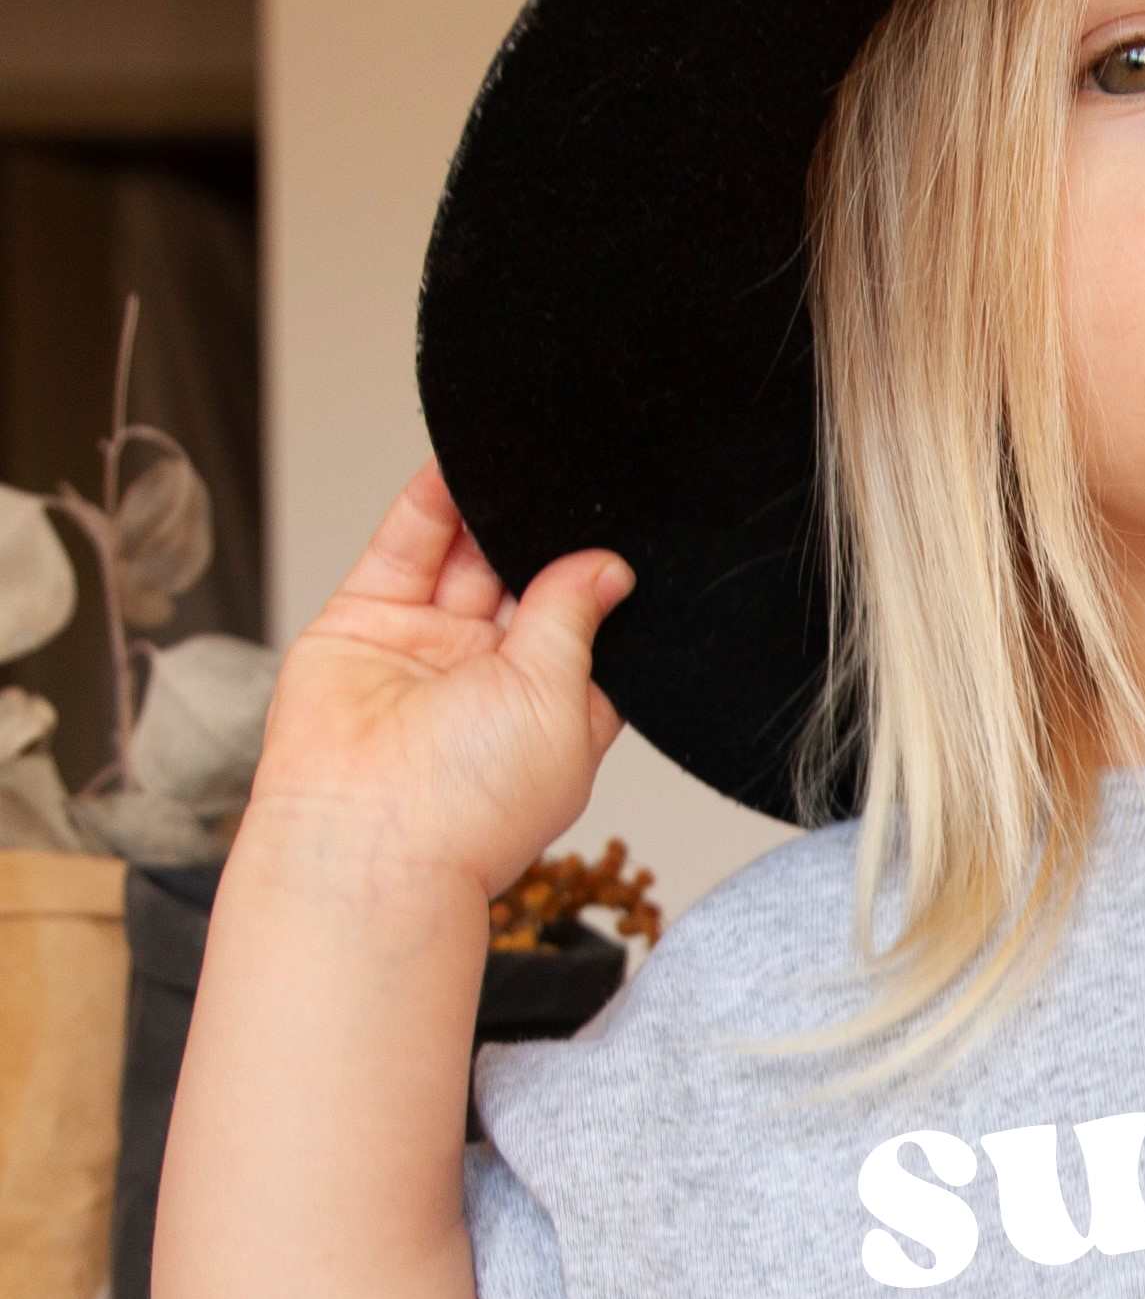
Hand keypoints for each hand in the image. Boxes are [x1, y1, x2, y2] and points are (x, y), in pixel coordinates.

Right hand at [248, 462, 630, 897]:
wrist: (368, 840)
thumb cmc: (476, 803)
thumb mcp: (559, 701)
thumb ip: (574, 620)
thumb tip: (607, 565)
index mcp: (557, 708)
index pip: (589, 625)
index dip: (601, 577)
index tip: (622, 523)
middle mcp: (494, 678)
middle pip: (526, 581)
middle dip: (544, 534)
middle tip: (570, 479)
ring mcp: (430, 649)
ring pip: (467, 557)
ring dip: (491, 510)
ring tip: (521, 459)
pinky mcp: (368, 623)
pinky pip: (406, 548)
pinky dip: (432, 503)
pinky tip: (459, 465)